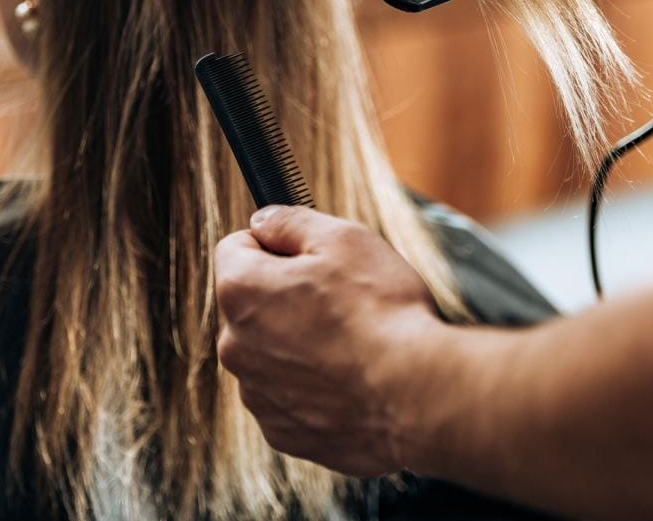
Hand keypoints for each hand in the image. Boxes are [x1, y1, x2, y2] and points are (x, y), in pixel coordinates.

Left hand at [214, 205, 444, 475]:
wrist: (418, 397)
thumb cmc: (383, 313)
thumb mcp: (343, 239)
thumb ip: (290, 222)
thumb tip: (264, 221)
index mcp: (240, 291)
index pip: (235, 248)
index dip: (274, 243)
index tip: (309, 256)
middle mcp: (234, 346)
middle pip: (252, 304)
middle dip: (285, 296)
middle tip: (341, 300)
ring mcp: (256, 394)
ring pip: (270, 351)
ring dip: (297, 343)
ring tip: (351, 344)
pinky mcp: (282, 431)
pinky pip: (288, 395)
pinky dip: (313, 386)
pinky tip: (350, 380)